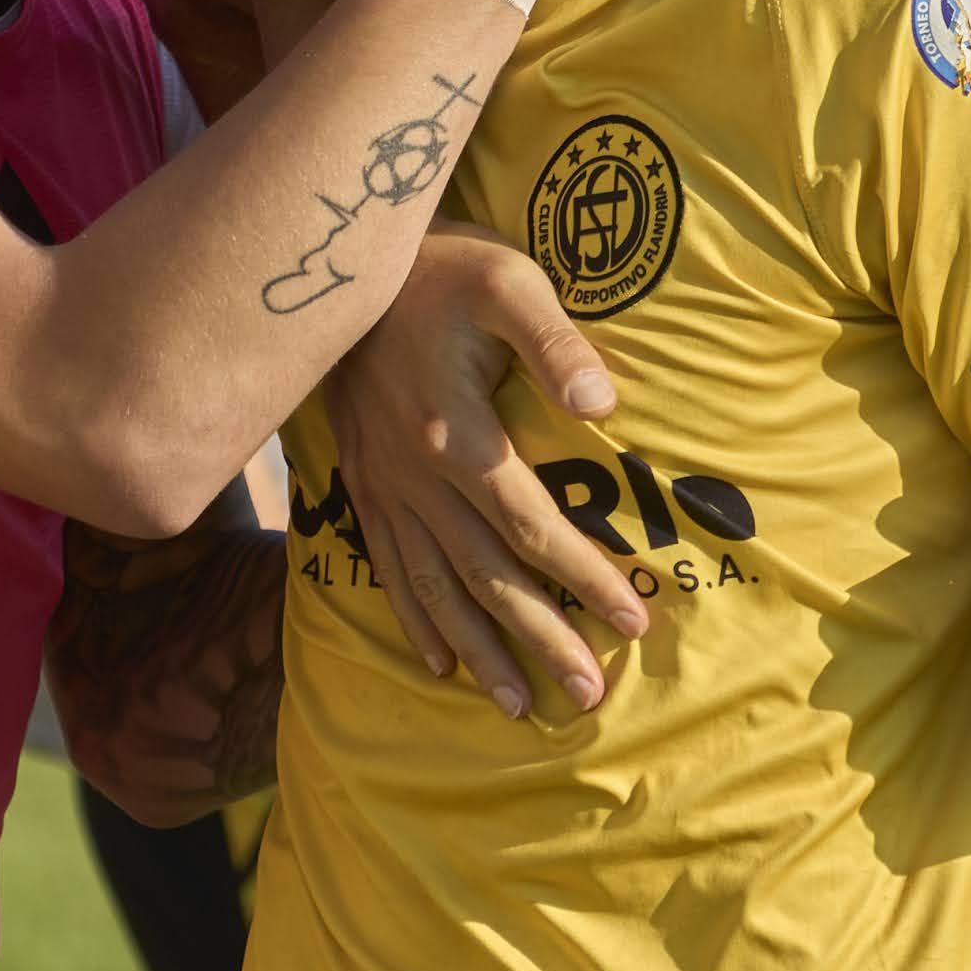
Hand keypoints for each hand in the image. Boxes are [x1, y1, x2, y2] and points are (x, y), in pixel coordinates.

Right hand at [323, 226, 645, 718]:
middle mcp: (416, 476)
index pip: (534, 528)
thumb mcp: (507, 282)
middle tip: (588, 698)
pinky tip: (438, 662)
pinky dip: (414, 618)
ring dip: (479, 650)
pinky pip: (388, 566)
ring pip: (434, 587)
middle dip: (541, 640)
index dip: (585, 579)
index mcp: (458, 435)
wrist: (336, 264)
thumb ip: (556, 344)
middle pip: (487, 577)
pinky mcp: (361, 482)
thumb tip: (605, 405)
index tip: (635, 621)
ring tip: (517, 706)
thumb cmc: (440, 269)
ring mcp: (383, 485)